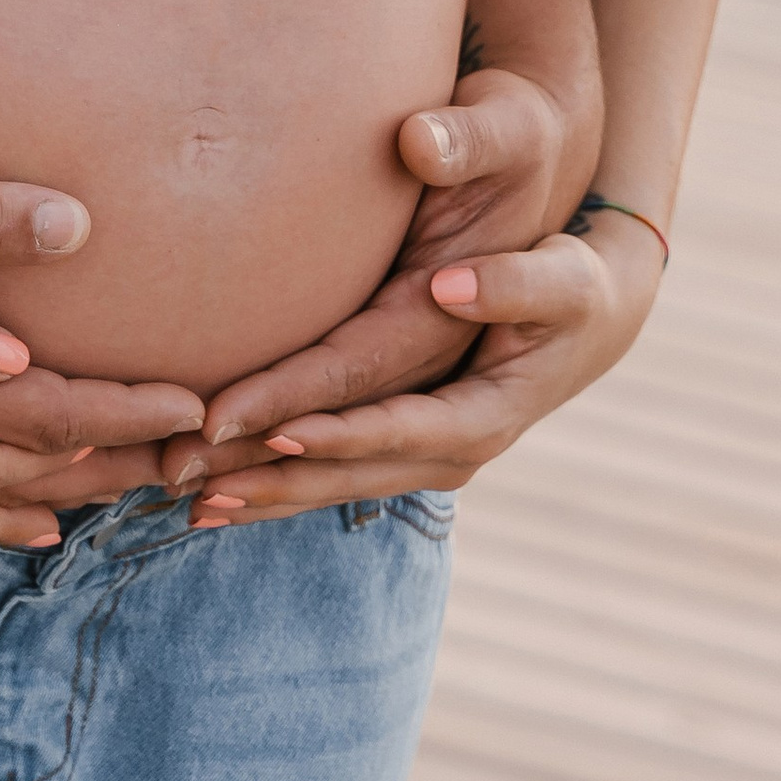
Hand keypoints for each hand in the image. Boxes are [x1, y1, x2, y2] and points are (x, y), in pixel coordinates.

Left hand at [168, 208, 664, 529]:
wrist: (595, 310)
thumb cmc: (575, 279)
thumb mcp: (564, 276)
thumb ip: (517, 280)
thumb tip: (452, 285)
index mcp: (487, 414)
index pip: (396, 424)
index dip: (332, 427)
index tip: (267, 426)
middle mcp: (454, 448)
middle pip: (353, 470)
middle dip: (275, 478)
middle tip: (195, 481)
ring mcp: (426, 452)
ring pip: (334, 482)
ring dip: (264, 493)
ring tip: (185, 503)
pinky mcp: (403, 440)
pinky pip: (333, 469)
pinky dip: (277, 481)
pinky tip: (215, 494)